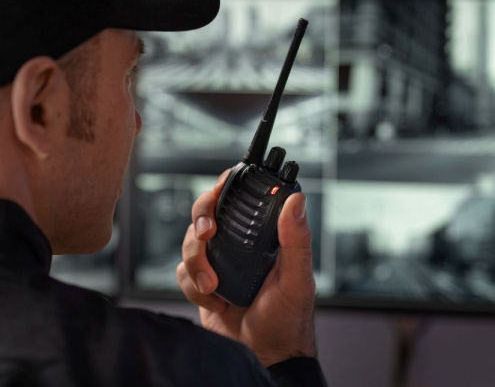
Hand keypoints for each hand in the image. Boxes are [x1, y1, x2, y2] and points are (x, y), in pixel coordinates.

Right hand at [176, 169, 316, 366]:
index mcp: (262, 236)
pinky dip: (193, 286)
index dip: (225, 187)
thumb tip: (296, 200)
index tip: (219, 190)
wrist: (265, 355)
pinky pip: (181, 272)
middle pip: (207, 213)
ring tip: (214, 286)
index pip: (240, 199)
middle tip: (207, 234)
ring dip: (196, 263)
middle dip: (201, 219)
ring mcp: (218, 262)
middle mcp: (238, 244)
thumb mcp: (297, 278)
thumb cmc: (287, 319)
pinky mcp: (201, 282)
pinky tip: (215, 301)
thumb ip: (297, 239)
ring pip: (189, 242)